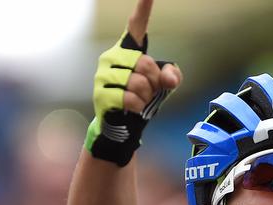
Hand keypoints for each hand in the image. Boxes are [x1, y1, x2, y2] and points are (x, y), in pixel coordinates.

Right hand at [84, 0, 182, 165]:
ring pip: (138, 83)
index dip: (143, 9)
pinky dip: (137, 106)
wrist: (123, 125)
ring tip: (139, 100)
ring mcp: (102, 75)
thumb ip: (172, 76)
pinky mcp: (100, 94)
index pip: (136, 26)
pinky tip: (132, 108)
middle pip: (145, 64)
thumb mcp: (163, 87)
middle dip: (154, 82)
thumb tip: (168, 77)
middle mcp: (111, 57)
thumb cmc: (142, 100)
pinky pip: (130, 98)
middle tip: (149, 91)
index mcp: (127, 51)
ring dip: (145, 96)